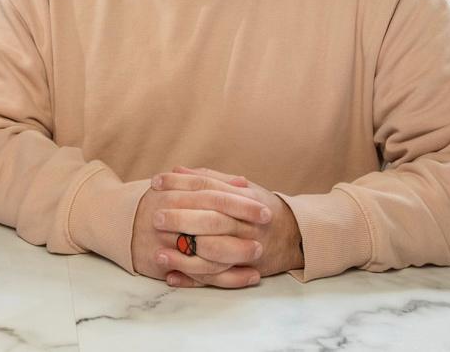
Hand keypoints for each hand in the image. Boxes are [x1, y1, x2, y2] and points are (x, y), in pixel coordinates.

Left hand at [151, 167, 303, 287]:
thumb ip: (210, 178)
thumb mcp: (241, 187)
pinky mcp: (242, 271)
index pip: (207, 187)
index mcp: (242, 199)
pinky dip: (193, 279)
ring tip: (157, 252)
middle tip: (155, 217)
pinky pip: (216, 278)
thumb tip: (177, 170)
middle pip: (210, 220)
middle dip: (181, 219)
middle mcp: (245, 224)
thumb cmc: (260, 207)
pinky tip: (170, 276)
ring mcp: (244, 249)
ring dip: (184, 255)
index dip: (180, 183)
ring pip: (213, 254)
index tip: (156, 182)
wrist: (295, 236)